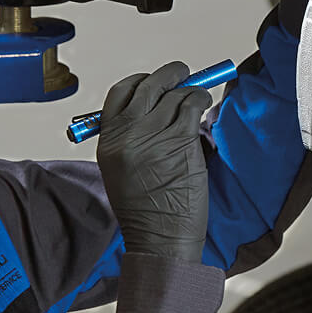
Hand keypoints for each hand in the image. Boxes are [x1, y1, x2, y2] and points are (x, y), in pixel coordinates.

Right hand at [97, 62, 212, 262]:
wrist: (160, 240)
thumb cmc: (146, 211)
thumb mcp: (121, 171)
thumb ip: (131, 138)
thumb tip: (159, 104)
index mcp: (108, 142)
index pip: (119, 94)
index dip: (139, 82)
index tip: (153, 82)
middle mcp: (127, 136)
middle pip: (147, 86)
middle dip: (168, 74)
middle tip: (181, 72)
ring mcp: (153, 137)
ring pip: (174, 95)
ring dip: (190, 91)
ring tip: (198, 96)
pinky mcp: (179, 141)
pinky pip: (191, 105)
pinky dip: (200, 98)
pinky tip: (203, 103)